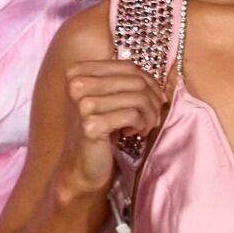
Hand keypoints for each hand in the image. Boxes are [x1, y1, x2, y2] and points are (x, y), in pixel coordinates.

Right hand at [60, 50, 165, 194]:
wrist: (80, 165)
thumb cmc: (98, 129)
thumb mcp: (106, 98)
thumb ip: (123, 80)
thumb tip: (157, 80)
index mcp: (77, 71)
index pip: (128, 66)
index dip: (149, 82)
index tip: (156, 98)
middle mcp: (76, 84)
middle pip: (135, 81)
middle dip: (153, 100)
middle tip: (154, 116)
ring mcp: (82, 104)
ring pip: (138, 98)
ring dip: (149, 115)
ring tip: (145, 126)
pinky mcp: (91, 125)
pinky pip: (133, 115)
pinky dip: (141, 125)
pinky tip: (132, 133)